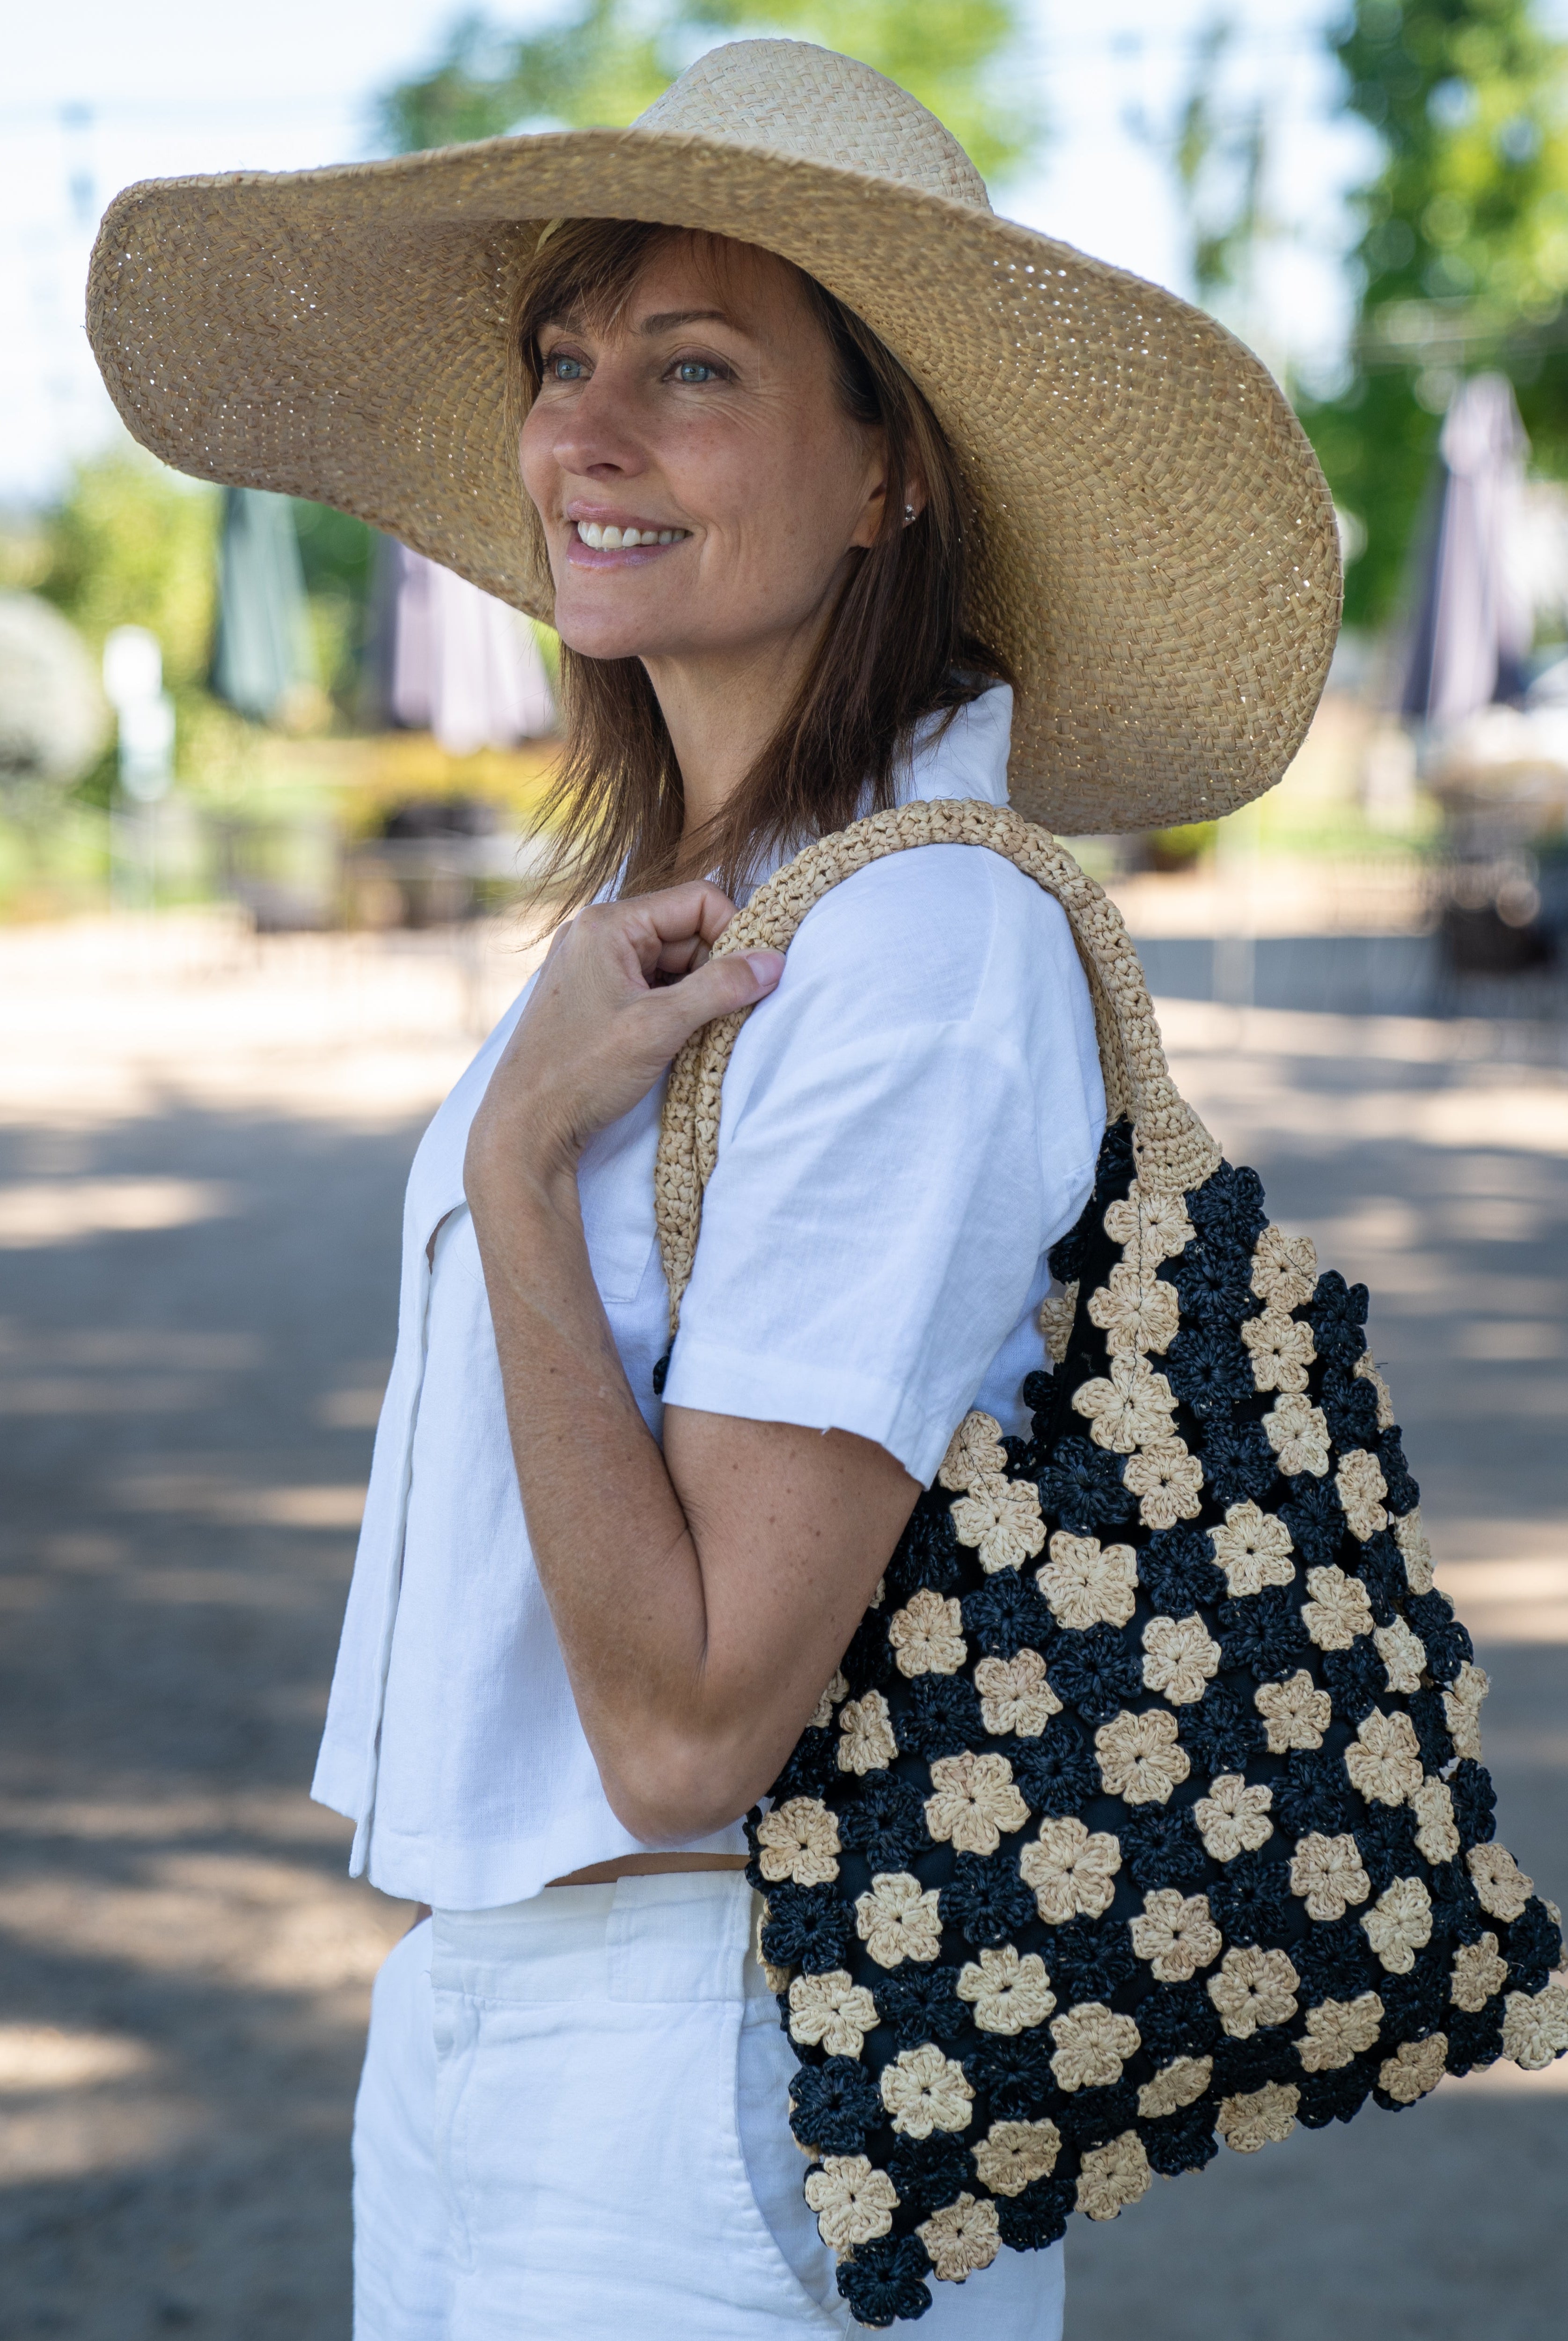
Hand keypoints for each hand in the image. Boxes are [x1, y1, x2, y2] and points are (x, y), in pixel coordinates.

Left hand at [466, 883, 784, 1201]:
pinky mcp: (593, 995)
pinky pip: (650, 985)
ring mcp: (593, 964)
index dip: (732, 936)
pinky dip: (672, 1007)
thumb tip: (774, 962)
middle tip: (720, 1015)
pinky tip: (670, 1039)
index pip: (698, 901)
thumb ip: (720, 988)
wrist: (524, 1126)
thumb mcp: (659, 1026)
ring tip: (689, 1034)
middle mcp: (596, 933)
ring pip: (672, 962)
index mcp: (607, 923)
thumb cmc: (580, 1072)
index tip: (748, 980)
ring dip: (694, 993)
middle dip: (713, 970)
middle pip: (686, 931)